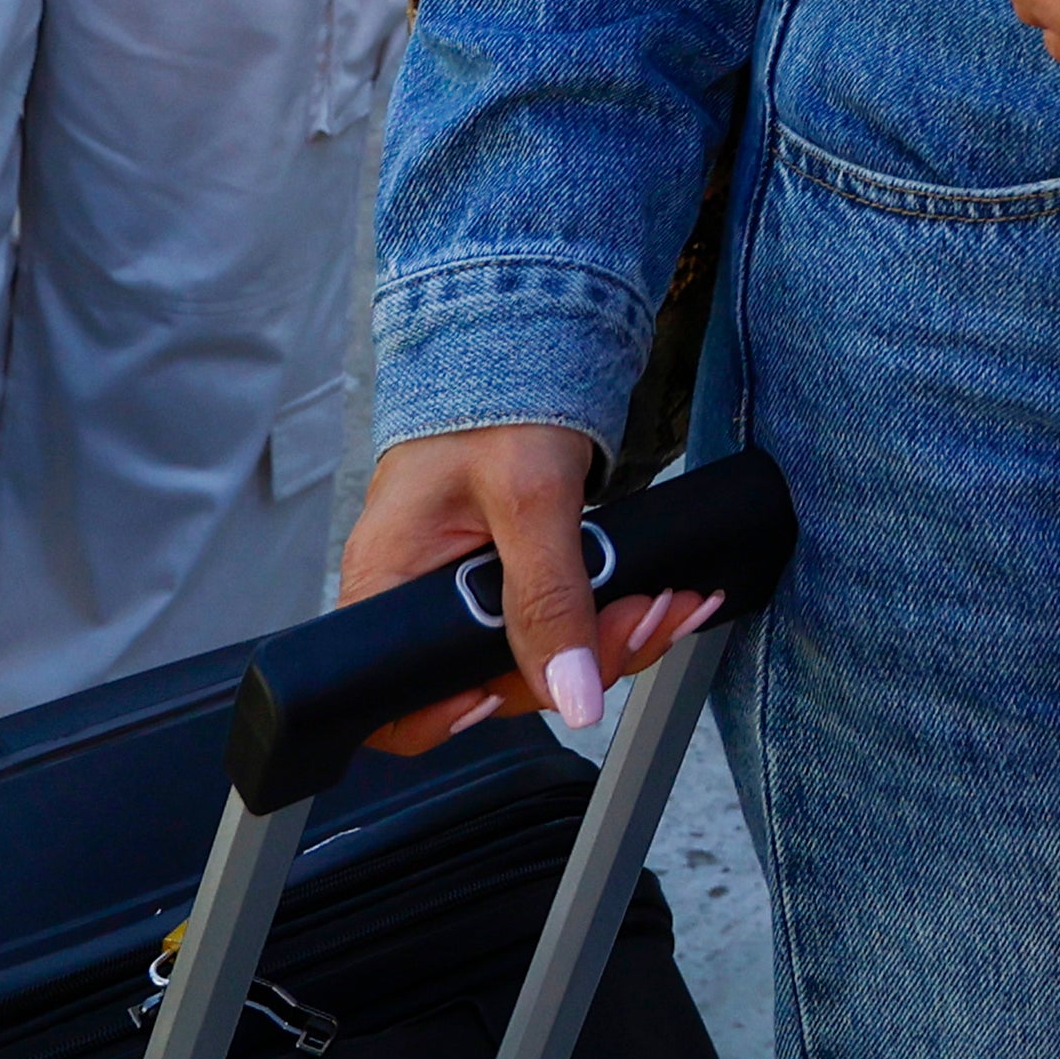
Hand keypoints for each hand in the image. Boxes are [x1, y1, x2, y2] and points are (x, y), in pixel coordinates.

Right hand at [329, 423, 718, 757]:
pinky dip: (615, 616)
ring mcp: (468, 592)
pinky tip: (660, 596)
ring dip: (615, 639)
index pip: (393, 701)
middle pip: (492, 683)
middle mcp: (419, 599)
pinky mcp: (513, 580)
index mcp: (390, 581)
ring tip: (668, 600)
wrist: (523, 339)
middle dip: (579, 662)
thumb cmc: (496, 400)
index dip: (453, 719)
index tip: (529, 694)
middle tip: (645, 615)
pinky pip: (561, 623)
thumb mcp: (529, 497)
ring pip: (540, 659)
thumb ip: (548, 598)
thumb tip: (571, 696)